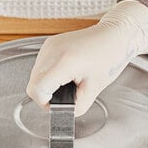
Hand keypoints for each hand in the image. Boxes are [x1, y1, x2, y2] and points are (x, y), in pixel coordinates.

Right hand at [26, 0, 147, 116]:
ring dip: (46, 85)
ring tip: (65, 84)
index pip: (37, 89)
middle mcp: (52, 52)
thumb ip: (76, 106)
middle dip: (45, 95)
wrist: (114, 35)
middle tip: (63, 97)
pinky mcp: (48, 45)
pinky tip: (64, 74)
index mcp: (65, 62)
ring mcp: (48, 47)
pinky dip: (48, 75)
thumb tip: (62, 112)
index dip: (45, 102)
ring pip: (34, 76)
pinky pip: (39, 67)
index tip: (58, 104)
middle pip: (33, 84)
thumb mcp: (94, 90)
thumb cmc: (110, 58)